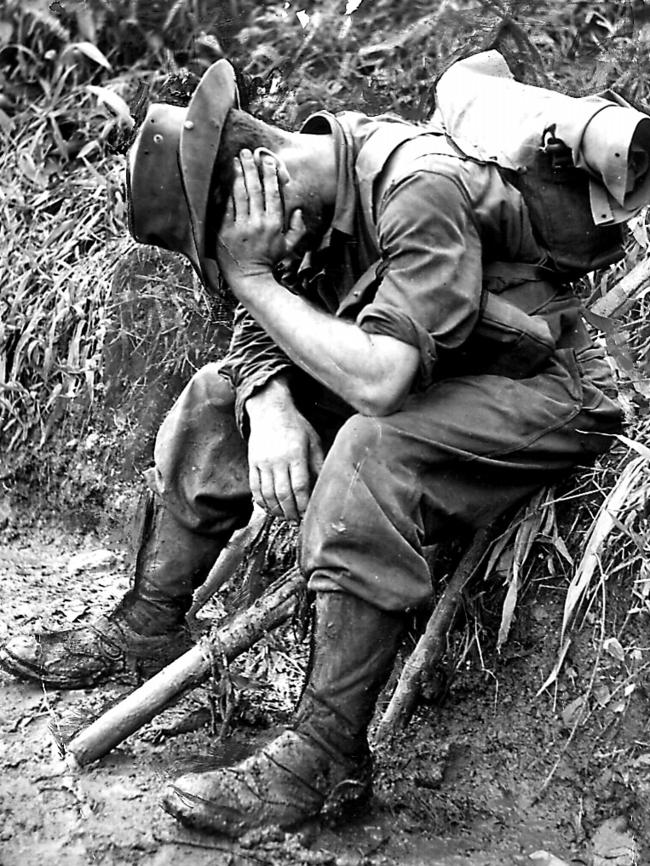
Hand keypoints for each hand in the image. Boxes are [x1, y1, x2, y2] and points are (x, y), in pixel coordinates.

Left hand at [216, 149, 305, 285]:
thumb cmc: (269, 260)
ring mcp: (240, 226)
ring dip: (237, 174)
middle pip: (255, 189)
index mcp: (274, 224)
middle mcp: (258, 223)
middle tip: (247, 152)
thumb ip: (298, 228)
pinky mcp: (225, 231)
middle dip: (251, 168)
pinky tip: (223, 179)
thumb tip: (299, 210)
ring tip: (236, 160)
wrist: (250, 278)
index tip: (267, 160)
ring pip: (240, 194)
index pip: (272, 193)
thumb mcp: (289, 247)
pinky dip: (224, 192)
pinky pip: (225, 207)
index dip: (270, 174)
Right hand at [246, 386, 323, 521]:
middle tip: (297, 521)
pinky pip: (255, 487)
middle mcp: (277, 459)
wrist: (270, 409)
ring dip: (276, 510)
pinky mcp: (252, 462)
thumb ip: (318, 463)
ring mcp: (262, 462)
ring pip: (268, 494)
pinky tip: (269, 508)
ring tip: (285, 517)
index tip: (309, 514)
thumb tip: (324, 484)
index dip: (304, 504)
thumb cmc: (296, 425)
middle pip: (283, 494)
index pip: (300, 486)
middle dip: (291, 512)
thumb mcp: (313, 440)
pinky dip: (261, 501)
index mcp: (295, 454)